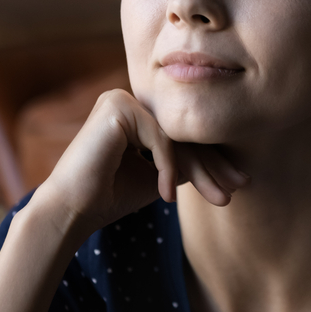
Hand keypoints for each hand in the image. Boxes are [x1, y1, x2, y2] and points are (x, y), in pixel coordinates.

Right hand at [37, 89, 245, 238]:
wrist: (72, 211)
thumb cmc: (110, 196)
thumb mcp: (160, 175)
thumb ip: (185, 162)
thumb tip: (224, 160)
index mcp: (137, 114)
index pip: (183, 135)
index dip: (212, 160)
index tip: (238, 183)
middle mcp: (129, 100)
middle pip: (184, 134)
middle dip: (214, 165)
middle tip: (238, 188)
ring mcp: (122, 99)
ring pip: (177, 136)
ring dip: (201, 170)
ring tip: (218, 197)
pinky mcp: (118, 107)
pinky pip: (160, 138)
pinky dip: (167, 167)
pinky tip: (167, 194)